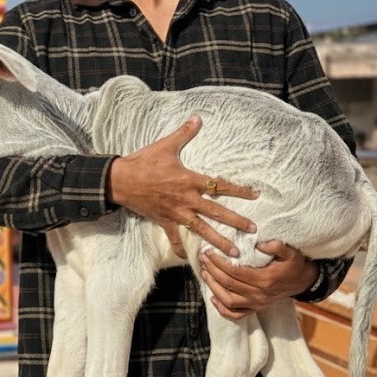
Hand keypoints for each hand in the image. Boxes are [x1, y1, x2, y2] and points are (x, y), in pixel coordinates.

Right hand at [105, 115, 257, 257]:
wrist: (121, 180)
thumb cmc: (144, 162)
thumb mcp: (166, 145)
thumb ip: (184, 133)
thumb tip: (198, 117)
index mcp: (189, 180)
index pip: (220, 185)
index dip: (239, 190)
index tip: (255, 195)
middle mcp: (186, 199)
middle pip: (216, 212)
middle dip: (236, 221)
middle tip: (253, 230)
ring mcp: (176, 213)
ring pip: (202, 230)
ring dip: (219, 241)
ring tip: (234, 252)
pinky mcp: (164, 221)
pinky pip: (175, 238)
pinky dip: (182, 249)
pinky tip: (190, 259)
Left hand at [199, 240, 318, 319]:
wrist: (303, 281)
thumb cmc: (294, 264)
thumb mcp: (290, 252)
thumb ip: (276, 246)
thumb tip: (259, 243)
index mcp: (265, 280)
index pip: (235, 272)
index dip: (219, 263)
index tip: (209, 252)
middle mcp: (259, 294)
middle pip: (228, 284)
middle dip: (212, 271)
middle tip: (202, 258)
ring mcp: (257, 304)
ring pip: (228, 300)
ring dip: (213, 287)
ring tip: (204, 273)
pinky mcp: (256, 308)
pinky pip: (236, 314)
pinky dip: (223, 309)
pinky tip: (214, 298)